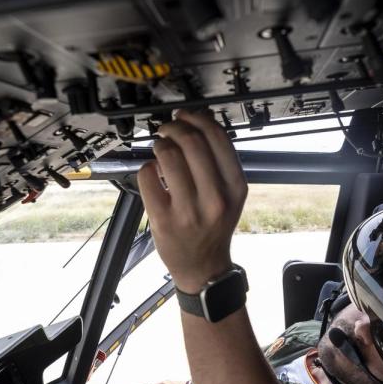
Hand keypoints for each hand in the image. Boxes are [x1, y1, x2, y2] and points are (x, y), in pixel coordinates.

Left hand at [137, 109, 247, 292]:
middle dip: (175, 127)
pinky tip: (153, 173)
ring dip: (160, 145)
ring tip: (160, 149)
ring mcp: (188, 210)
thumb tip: (202, 119)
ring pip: (168, 156)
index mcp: (235, 187)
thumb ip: (218, 160)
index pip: (218, 138)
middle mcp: (215, 198)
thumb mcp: (229, 195)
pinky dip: (147, 168)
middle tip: (167, 129)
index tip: (186, 116)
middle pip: (191, 142)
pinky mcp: (163, 220)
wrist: (203, 267)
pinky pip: (148, 177)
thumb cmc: (213, 226)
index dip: (197, 119)